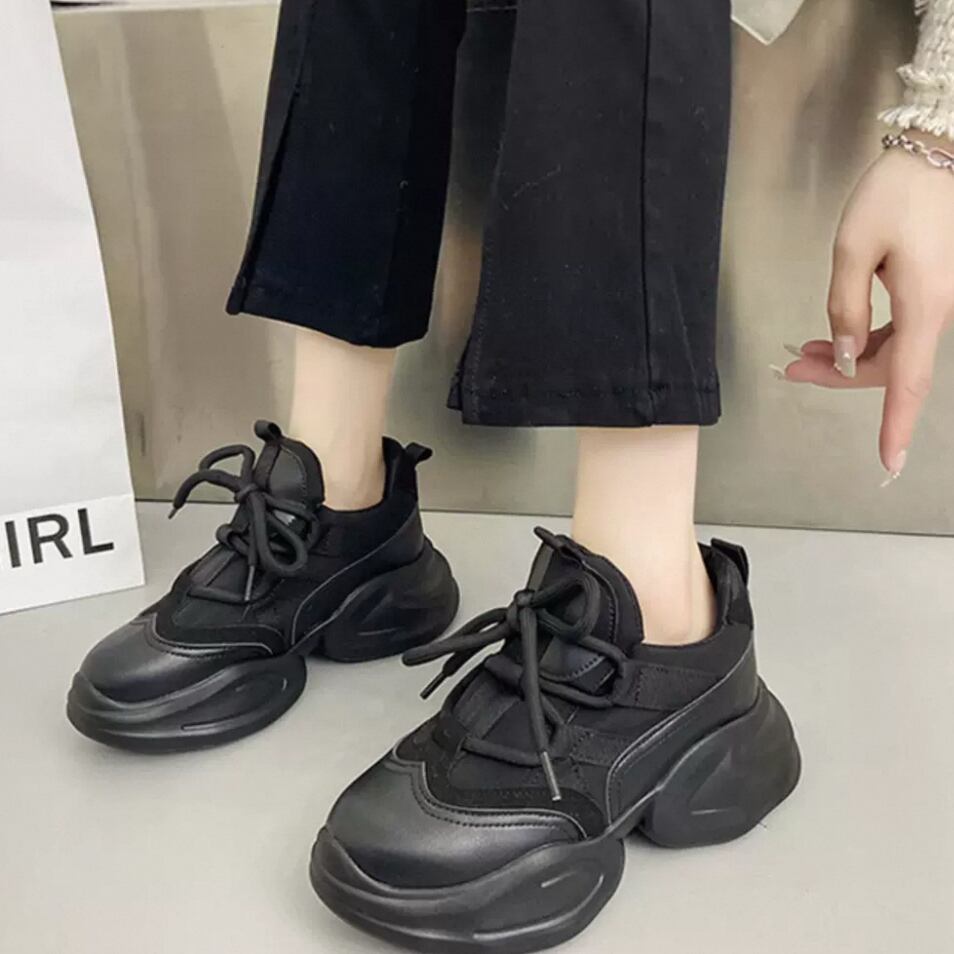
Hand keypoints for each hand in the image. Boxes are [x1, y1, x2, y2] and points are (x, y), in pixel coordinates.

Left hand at [779, 132, 953, 482]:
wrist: (932, 155)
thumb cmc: (894, 197)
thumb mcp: (853, 250)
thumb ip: (846, 307)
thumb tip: (848, 355)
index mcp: (925, 306)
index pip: (908, 382)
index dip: (896, 426)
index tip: (888, 462)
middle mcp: (937, 312)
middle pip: (890, 368)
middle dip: (840, 376)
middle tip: (793, 366)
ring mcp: (935, 303)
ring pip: (891, 352)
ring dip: (848, 358)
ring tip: (804, 353)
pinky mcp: (928, 292)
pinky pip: (897, 331)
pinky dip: (864, 338)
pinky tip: (835, 336)